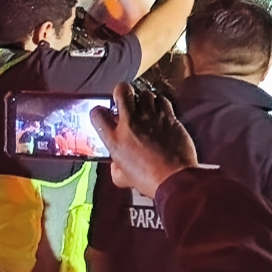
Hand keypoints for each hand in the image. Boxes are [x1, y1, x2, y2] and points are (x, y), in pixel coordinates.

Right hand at [91, 83, 197, 197]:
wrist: (174, 178)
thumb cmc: (149, 180)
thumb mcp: (122, 178)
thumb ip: (116, 166)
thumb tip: (117, 163)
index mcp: (115, 139)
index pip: (97, 113)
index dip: (98, 111)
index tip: (103, 114)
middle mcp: (130, 123)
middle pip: (122, 91)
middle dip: (121, 91)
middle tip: (124, 99)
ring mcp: (151, 117)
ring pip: (144, 93)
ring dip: (143, 98)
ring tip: (144, 107)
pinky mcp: (169, 117)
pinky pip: (162, 100)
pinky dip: (159, 103)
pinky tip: (159, 112)